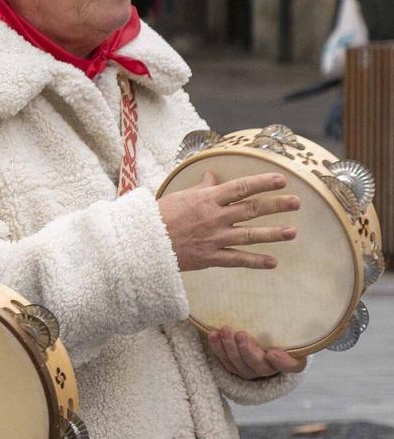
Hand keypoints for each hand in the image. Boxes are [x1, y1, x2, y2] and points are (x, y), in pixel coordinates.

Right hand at [158, 170, 298, 271]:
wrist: (142, 244)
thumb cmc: (158, 217)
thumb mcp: (179, 196)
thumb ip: (201, 188)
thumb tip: (213, 175)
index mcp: (207, 199)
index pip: (241, 188)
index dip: (263, 183)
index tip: (282, 180)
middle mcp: (215, 218)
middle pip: (252, 209)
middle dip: (277, 205)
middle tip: (296, 202)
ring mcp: (214, 239)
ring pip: (250, 234)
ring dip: (273, 234)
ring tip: (292, 232)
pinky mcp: (209, 257)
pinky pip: (237, 260)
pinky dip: (255, 261)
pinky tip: (272, 262)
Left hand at [204, 327, 305, 379]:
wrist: (269, 343)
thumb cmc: (285, 336)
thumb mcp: (295, 332)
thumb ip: (297, 325)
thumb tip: (304, 299)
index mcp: (292, 363)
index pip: (290, 366)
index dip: (281, 362)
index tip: (273, 352)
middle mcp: (270, 370)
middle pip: (257, 365)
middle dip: (247, 350)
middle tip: (241, 334)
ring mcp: (250, 371)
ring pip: (238, 364)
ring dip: (229, 347)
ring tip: (225, 330)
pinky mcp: (235, 368)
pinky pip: (224, 361)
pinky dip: (217, 348)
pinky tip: (213, 335)